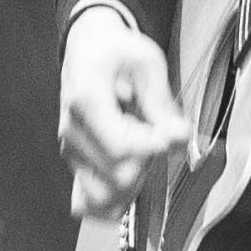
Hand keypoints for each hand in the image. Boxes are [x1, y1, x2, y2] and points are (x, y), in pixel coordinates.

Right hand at [58, 3, 193, 221]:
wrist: (89, 49)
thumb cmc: (115, 52)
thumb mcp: (147, 63)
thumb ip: (163, 104)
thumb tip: (178, 138)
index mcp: (86, 100)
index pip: (122, 148)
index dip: (154, 148)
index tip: (172, 133)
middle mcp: (72, 131)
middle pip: (117, 176)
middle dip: (148, 162)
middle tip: (155, 135)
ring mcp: (72, 151)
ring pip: (106, 195)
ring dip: (135, 181)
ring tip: (141, 150)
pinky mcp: (76, 164)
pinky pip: (92, 201)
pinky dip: (117, 197)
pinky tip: (132, 176)